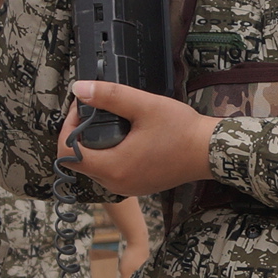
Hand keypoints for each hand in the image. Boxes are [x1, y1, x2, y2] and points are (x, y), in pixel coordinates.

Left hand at [59, 82, 216, 197]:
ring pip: (94, 168)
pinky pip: (111, 173)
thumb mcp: (144, 105)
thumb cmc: (181, 130)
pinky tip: (123, 137)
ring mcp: (128, 187)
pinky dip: (108, 155)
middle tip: (92, 111)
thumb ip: (109, 96)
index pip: (68, 155)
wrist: (210, 151)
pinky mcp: (138, 186)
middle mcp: (116, 183)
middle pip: (79, 162)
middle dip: (78, 135)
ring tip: (107, 122)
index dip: (67, 128)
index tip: (81, 108)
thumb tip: (79, 89)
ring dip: (93, 146)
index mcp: (113, 167)